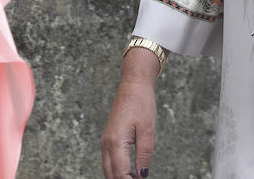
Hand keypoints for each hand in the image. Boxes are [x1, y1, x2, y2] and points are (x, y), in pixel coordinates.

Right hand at [101, 48, 159, 177]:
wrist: (133, 84)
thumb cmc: (141, 103)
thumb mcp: (148, 130)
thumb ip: (144, 154)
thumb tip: (143, 175)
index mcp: (116, 142)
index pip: (121, 174)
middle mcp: (106, 143)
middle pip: (111, 174)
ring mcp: (105, 140)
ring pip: (108, 168)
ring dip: (120, 177)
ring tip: (136, 178)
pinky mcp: (108, 137)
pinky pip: (109, 160)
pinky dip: (117, 169)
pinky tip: (131, 171)